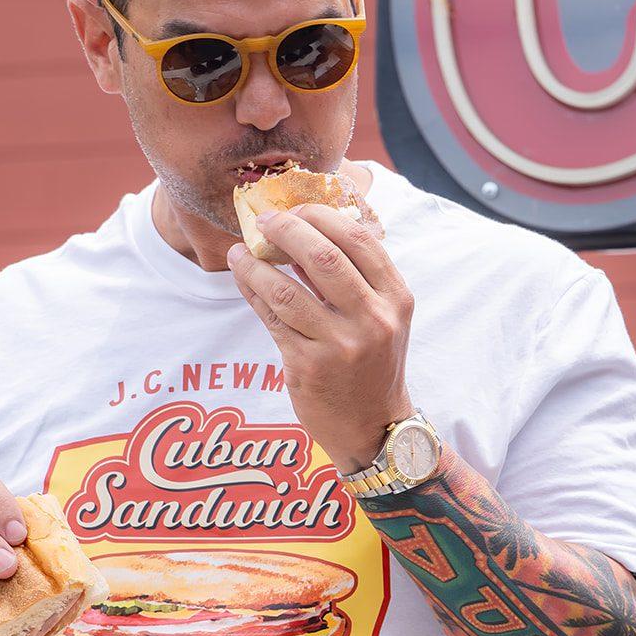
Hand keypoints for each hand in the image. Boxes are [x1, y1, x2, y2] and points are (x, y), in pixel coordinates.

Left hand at [227, 202, 415, 472]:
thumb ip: (353, 276)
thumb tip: (305, 228)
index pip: (359, 239)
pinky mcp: (310, 367)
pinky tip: (243, 278)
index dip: (321, 216)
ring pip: (286, 289)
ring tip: (239, 251)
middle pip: (323, 256)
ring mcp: (341, 345)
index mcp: (396, 297)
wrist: (373, 427)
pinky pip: (272, 319)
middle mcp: (374, 319)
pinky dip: (253, 292)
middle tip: (263, 221)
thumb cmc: (372, 362)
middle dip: (286, 230)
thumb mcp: (381, 316)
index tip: (296, 208)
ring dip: (255, 264)